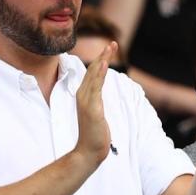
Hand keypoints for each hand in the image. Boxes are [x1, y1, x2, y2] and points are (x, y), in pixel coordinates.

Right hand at [74, 41, 115, 165]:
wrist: (88, 151)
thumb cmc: (94, 134)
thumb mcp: (97, 113)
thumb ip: (97, 102)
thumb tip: (101, 96)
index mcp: (85, 95)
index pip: (93, 74)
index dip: (101, 60)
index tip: (109, 49)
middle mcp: (83, 95)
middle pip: (93, 70)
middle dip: (103, 56)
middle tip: (112, 43)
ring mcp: (86, 101)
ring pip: (94, 76)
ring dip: (102, 60)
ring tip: (110, 48)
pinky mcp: (91, 108)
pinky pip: (96, 88)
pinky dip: (99, 75)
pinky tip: (103, 64)